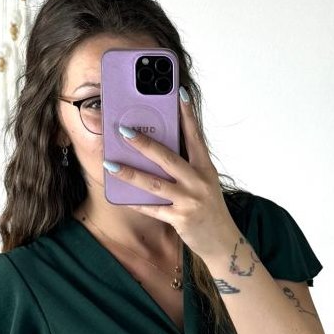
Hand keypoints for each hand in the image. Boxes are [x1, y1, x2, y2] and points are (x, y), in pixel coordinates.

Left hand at [109, 92, 239, 262]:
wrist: (223, 242)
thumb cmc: (210, 210)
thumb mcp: (205, 183)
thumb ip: (188, 166)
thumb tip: (160, 152)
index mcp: (205, 168)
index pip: (195, 136)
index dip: (187, 113)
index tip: (178, 92)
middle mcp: (199, 181)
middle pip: (168, 157)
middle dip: (144, 144)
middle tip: (124, 130)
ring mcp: (189, 201)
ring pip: (155, 184)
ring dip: (130, 173)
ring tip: (111, 164)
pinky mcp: (181, 219)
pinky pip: (153, 209)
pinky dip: (136, 203)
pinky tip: (121, 196)